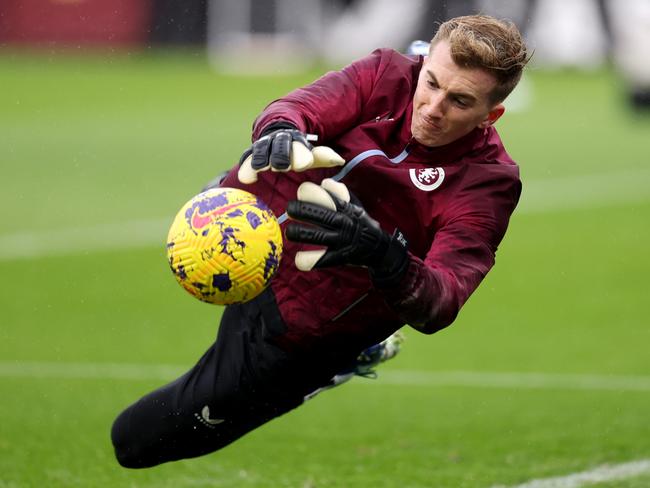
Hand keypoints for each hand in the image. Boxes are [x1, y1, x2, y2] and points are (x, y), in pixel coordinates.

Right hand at [238, 128, 344, 183]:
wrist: (278, 133)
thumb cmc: (299, 153)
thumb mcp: (312, 154)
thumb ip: (324, 157)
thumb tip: (339, 160)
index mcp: (296, 141)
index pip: (299, 146)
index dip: (301, 154)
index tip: (305, 164)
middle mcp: (279, 140)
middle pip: (279, 146)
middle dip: (281, 154)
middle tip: (283, 166)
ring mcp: (264, 146)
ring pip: (261, 149)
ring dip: (262, 158)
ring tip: (262, 168)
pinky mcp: (251, 154)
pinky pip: (246, 158)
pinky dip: (246, 167)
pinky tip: (247, 179)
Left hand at [285, 179, 408, 280]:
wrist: (378, 248)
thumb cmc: (361, 223)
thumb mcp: (355, 205)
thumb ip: (340, 192)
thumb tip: (324, 183)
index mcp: (346, 209)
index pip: (328, 197)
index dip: (312, 193)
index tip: (301, 191)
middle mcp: (343, 223)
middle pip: (320, 215)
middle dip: (300, 211)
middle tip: (289, 209)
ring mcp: (341, 241)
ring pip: (316, 237)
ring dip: (299, 233)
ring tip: (289, 232)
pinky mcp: (340, 257)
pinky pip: (321, 260)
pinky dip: (307, 260)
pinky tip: (298, 258)